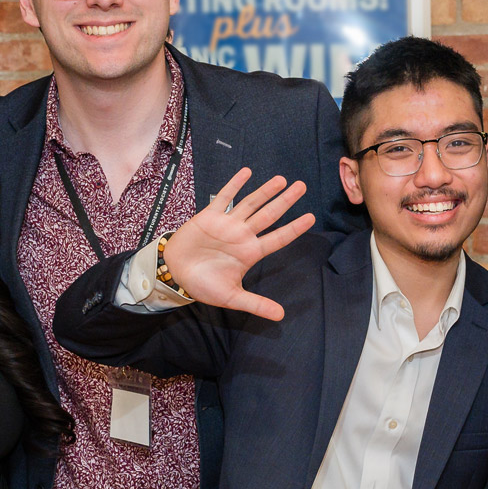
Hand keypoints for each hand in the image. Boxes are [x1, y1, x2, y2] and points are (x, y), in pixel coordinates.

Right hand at [161, 168, 316, 320]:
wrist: (175, 273)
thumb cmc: (203, 285)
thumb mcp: (231, 297)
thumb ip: (256, 304)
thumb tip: (280, 316)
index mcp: (250, 252)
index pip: (278, 238)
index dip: (295, 228)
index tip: (311, 218)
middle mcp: (243, 235)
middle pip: (269, 215)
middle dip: (286, 201)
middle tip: (302, 186)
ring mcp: (227, 224)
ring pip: (251, 204)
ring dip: (265, 191)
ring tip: (281, 179)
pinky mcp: (209, 216)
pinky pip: (225, 197)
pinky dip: (235, 184)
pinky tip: (247, 172)